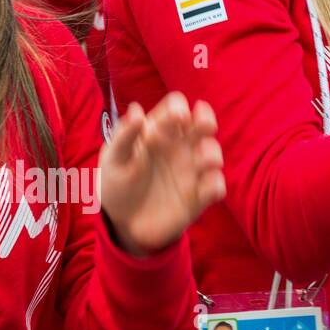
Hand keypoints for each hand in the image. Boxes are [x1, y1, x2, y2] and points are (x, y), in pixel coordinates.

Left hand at [99, 94, 225, 256]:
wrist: (120, 221)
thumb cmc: (116, 181)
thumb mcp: (113, 158)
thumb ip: (124, 135)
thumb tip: (137, 109)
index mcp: (158, 131)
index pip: (175, 109)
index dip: (178, 108)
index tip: (176, 116)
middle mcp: (179, 147)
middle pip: (201, 125)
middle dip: (206, 120)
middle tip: (204, 124)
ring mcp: (191, 171)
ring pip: (212, 153)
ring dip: (213, 152)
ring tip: (205, 158)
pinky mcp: (198, 197)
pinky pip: (214, 187)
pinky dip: (215, 185)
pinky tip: (208, 187)